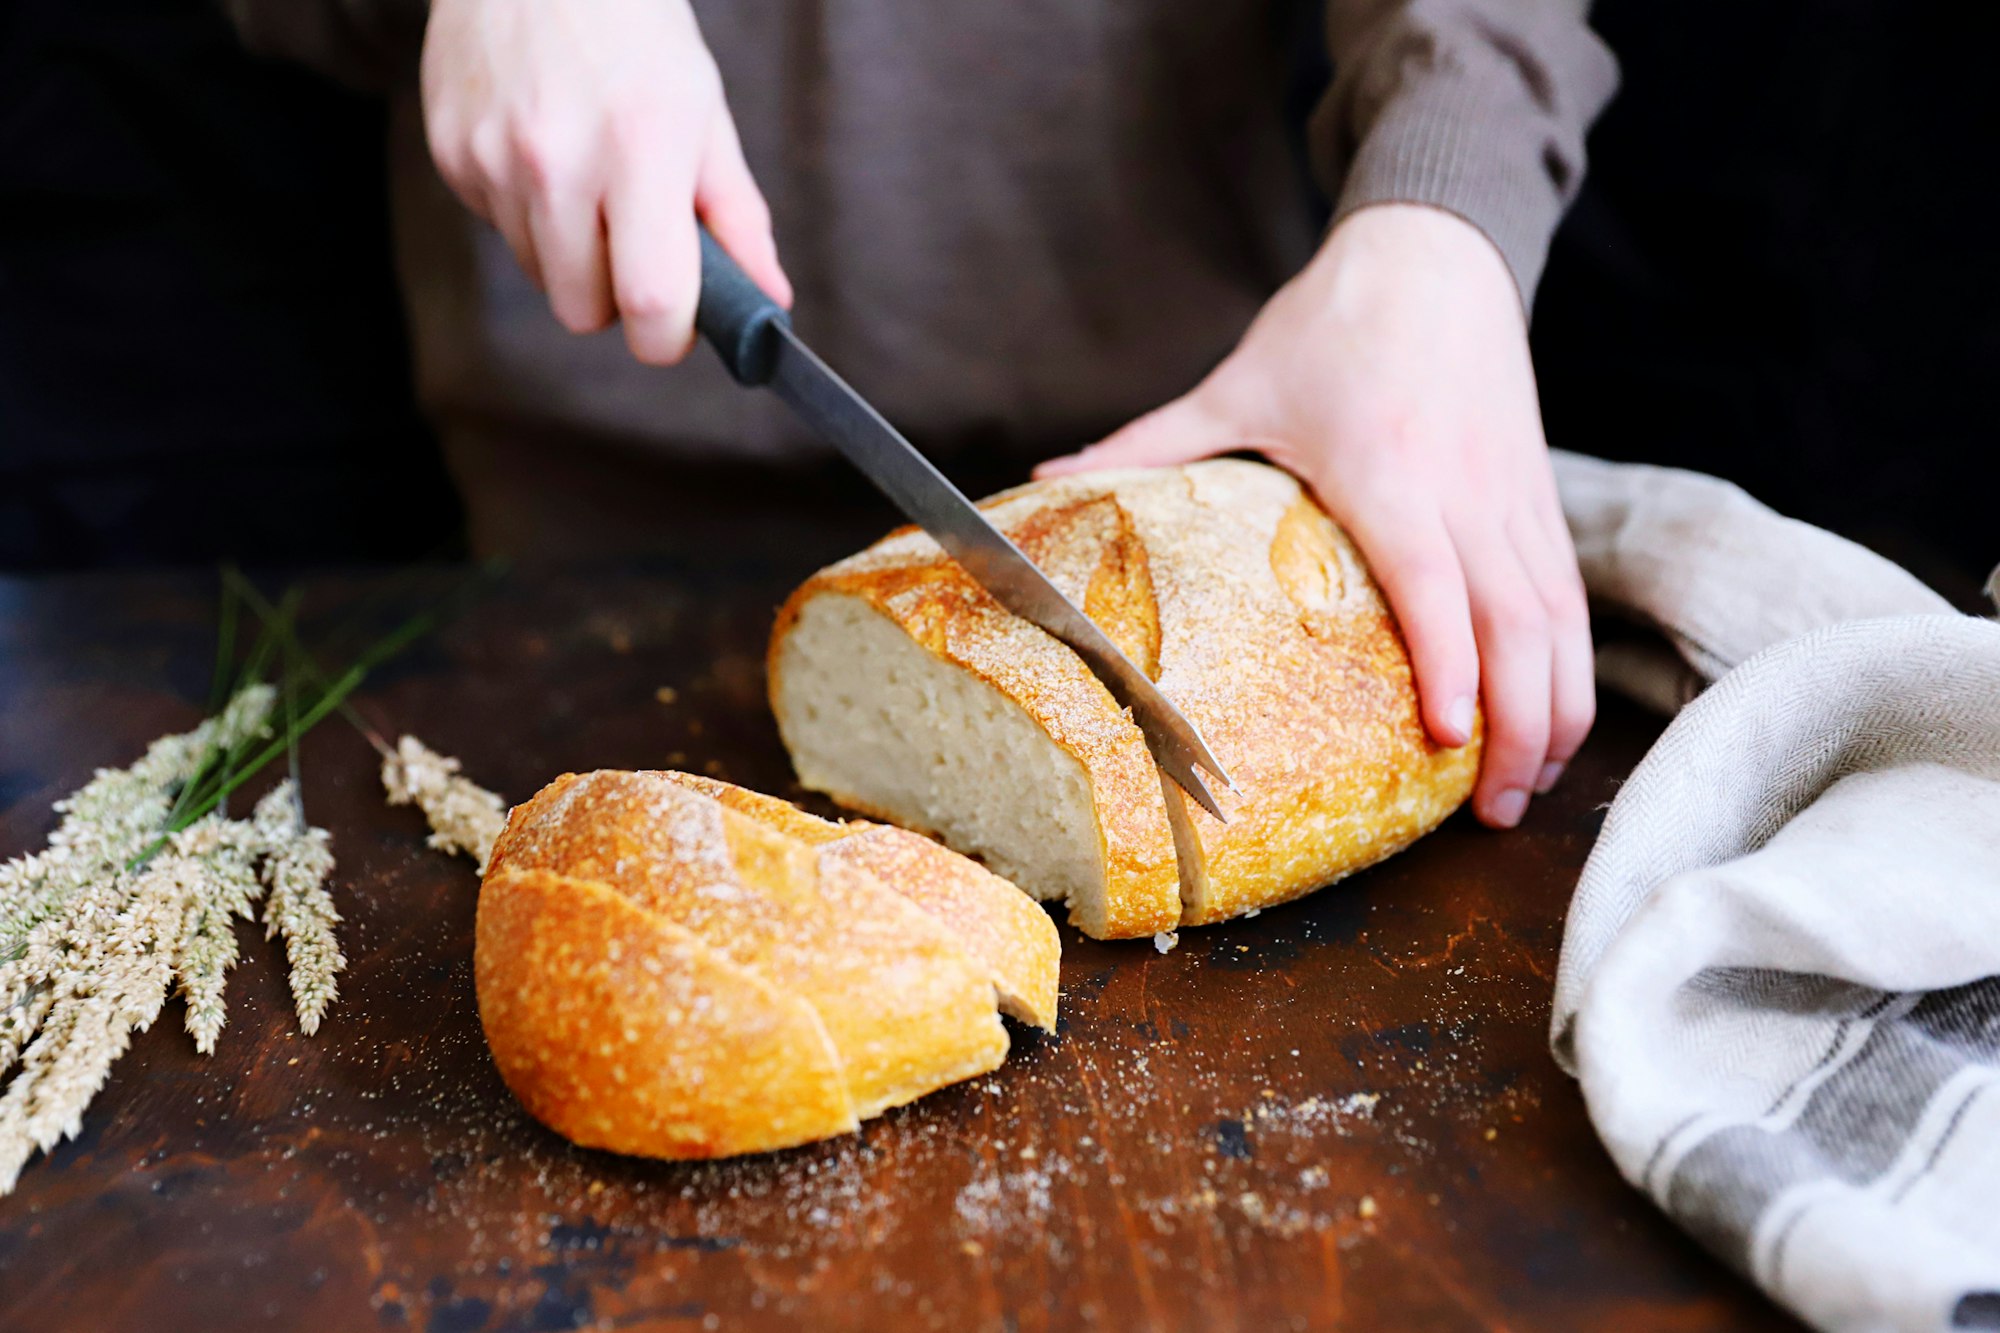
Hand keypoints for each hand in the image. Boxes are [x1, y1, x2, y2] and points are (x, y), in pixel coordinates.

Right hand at [420, 0, 789, 363]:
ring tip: (588, 176)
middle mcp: (558, 159)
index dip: (667, 336)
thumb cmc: (634, 28)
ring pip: (540, 276)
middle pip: (582, 311)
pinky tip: (543, 148)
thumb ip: (737, 218)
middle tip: (633, 240)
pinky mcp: (452, 153)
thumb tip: (768, 302)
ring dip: (571, 253)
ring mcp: (494, 158)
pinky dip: (528, 211)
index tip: (676, 324)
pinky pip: (499, 229)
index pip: (649, 301)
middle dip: (615, 297)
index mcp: (639, 148)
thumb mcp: (704, 113)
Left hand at [1037, 204, 1591, 828]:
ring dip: (1557, 710)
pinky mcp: (1539, 497)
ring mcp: (1513, 496)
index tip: (1446, 736)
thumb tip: (1049, 476)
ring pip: (1559, 619)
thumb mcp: (1238, 383)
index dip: (1447, 661)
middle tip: (1489, 812)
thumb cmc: (1333, 321)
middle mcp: (1465, 490)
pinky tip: (1554, 719)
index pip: (1431, 579)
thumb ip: (1152, 442)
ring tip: (1527, 787)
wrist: (1436, 249)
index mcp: (1387, 468)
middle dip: (1517, 725)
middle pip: (1517, 623)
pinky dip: (1570, 665)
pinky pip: (1569, 596)